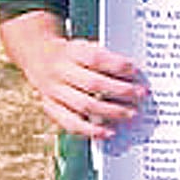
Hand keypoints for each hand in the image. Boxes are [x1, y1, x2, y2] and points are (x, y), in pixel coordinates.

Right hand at [15, 32, 145, 139]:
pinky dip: (90, 130)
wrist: (39, 56)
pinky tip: (108, 133)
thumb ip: (104, 58)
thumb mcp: (85, 45)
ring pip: (84, 105)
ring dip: (111, 111)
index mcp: (71, 51)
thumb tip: (133, 75)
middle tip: (140, 95)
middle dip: (120, 91)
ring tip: (130, 113)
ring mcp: (53, 91)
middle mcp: (60, 71)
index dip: (117, 65)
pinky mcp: (51, 107)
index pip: (96, 58)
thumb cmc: (73, 54)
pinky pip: (70, 122)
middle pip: (93, 83)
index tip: (135, 71)